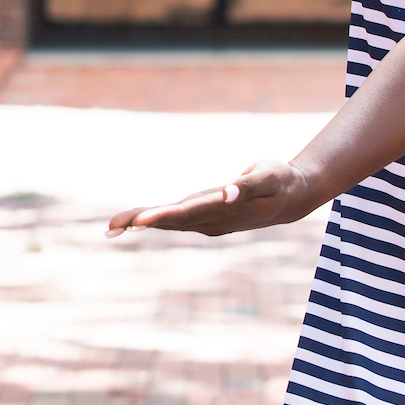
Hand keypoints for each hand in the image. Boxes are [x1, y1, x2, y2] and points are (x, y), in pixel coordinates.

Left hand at [105, 158, 316, 238]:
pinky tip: (133, 222)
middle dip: (141, 222)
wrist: (293, 197)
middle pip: (171, 221)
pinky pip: (174, 218)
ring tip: (111, 228)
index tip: (138, 221)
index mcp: (224, 210)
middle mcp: (213, 219)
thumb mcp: (269, 177)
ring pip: (169, 222)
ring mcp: (209, 220)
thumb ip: (248, 185)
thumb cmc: (281, 180)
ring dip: (141, 223)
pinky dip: (153, 219)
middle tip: (111, 227)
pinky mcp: (206, 215)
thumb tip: (228, 191)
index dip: (162, 216)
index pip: (187, 213)